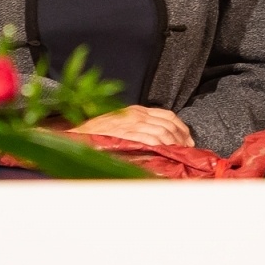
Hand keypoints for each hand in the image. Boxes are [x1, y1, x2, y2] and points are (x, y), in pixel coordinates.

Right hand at [69, 106, 193, 146]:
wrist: (77, 135)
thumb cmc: (97, 134)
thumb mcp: (121, 125)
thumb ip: (138, 128)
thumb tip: (157, 140)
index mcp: (136, 111)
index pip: (167, 115)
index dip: (181, 127)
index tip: (188, 139)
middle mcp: (136, 115)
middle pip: (168, 124)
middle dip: (182, 137)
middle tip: (187, 149)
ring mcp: (132, 124)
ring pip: (163, 131)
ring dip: (175, 143)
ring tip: (180, 154)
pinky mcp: (127, 134)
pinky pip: (151, 139)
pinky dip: (162, 146)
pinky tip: (167, 153)